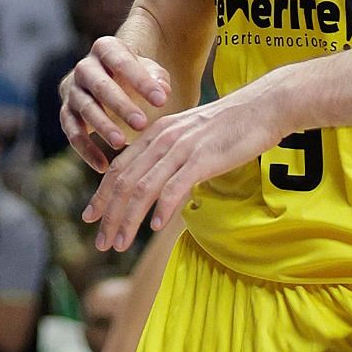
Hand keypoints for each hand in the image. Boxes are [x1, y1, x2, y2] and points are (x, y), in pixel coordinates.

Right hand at [59, 36, 171, 170]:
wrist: (117, 84)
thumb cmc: (139, 78)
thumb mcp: (152, 73)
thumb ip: (158, 79)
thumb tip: (162, 89)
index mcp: (106, 48)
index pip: (121, 61)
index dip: (140, 80)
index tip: (162, 100)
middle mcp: (85, 67)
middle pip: (99, 84)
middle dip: (120, 105)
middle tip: (141, 123)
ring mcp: (73, 90)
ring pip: (84, 108)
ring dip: (102, 126)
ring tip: (121, 143)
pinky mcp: (67, 114)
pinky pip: (72, 132)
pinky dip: (85, 150)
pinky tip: (103, 166)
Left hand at [82, 82, 282, 253]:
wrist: (261, 107)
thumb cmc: (229, 127)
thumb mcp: (189, 137)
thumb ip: (169, 156)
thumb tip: (157, 186)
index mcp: (155, 134)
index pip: (118, 168)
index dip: (101, 195)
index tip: (91, 218)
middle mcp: (161, 139)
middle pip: (124, 181)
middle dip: (108, 214)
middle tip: (101, 242)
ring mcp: (181, 148)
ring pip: (143, 187)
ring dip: (128, 219)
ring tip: (120, 244)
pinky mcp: (202, 158)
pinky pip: (174, 187)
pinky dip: (162, 209)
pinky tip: (154, 228)